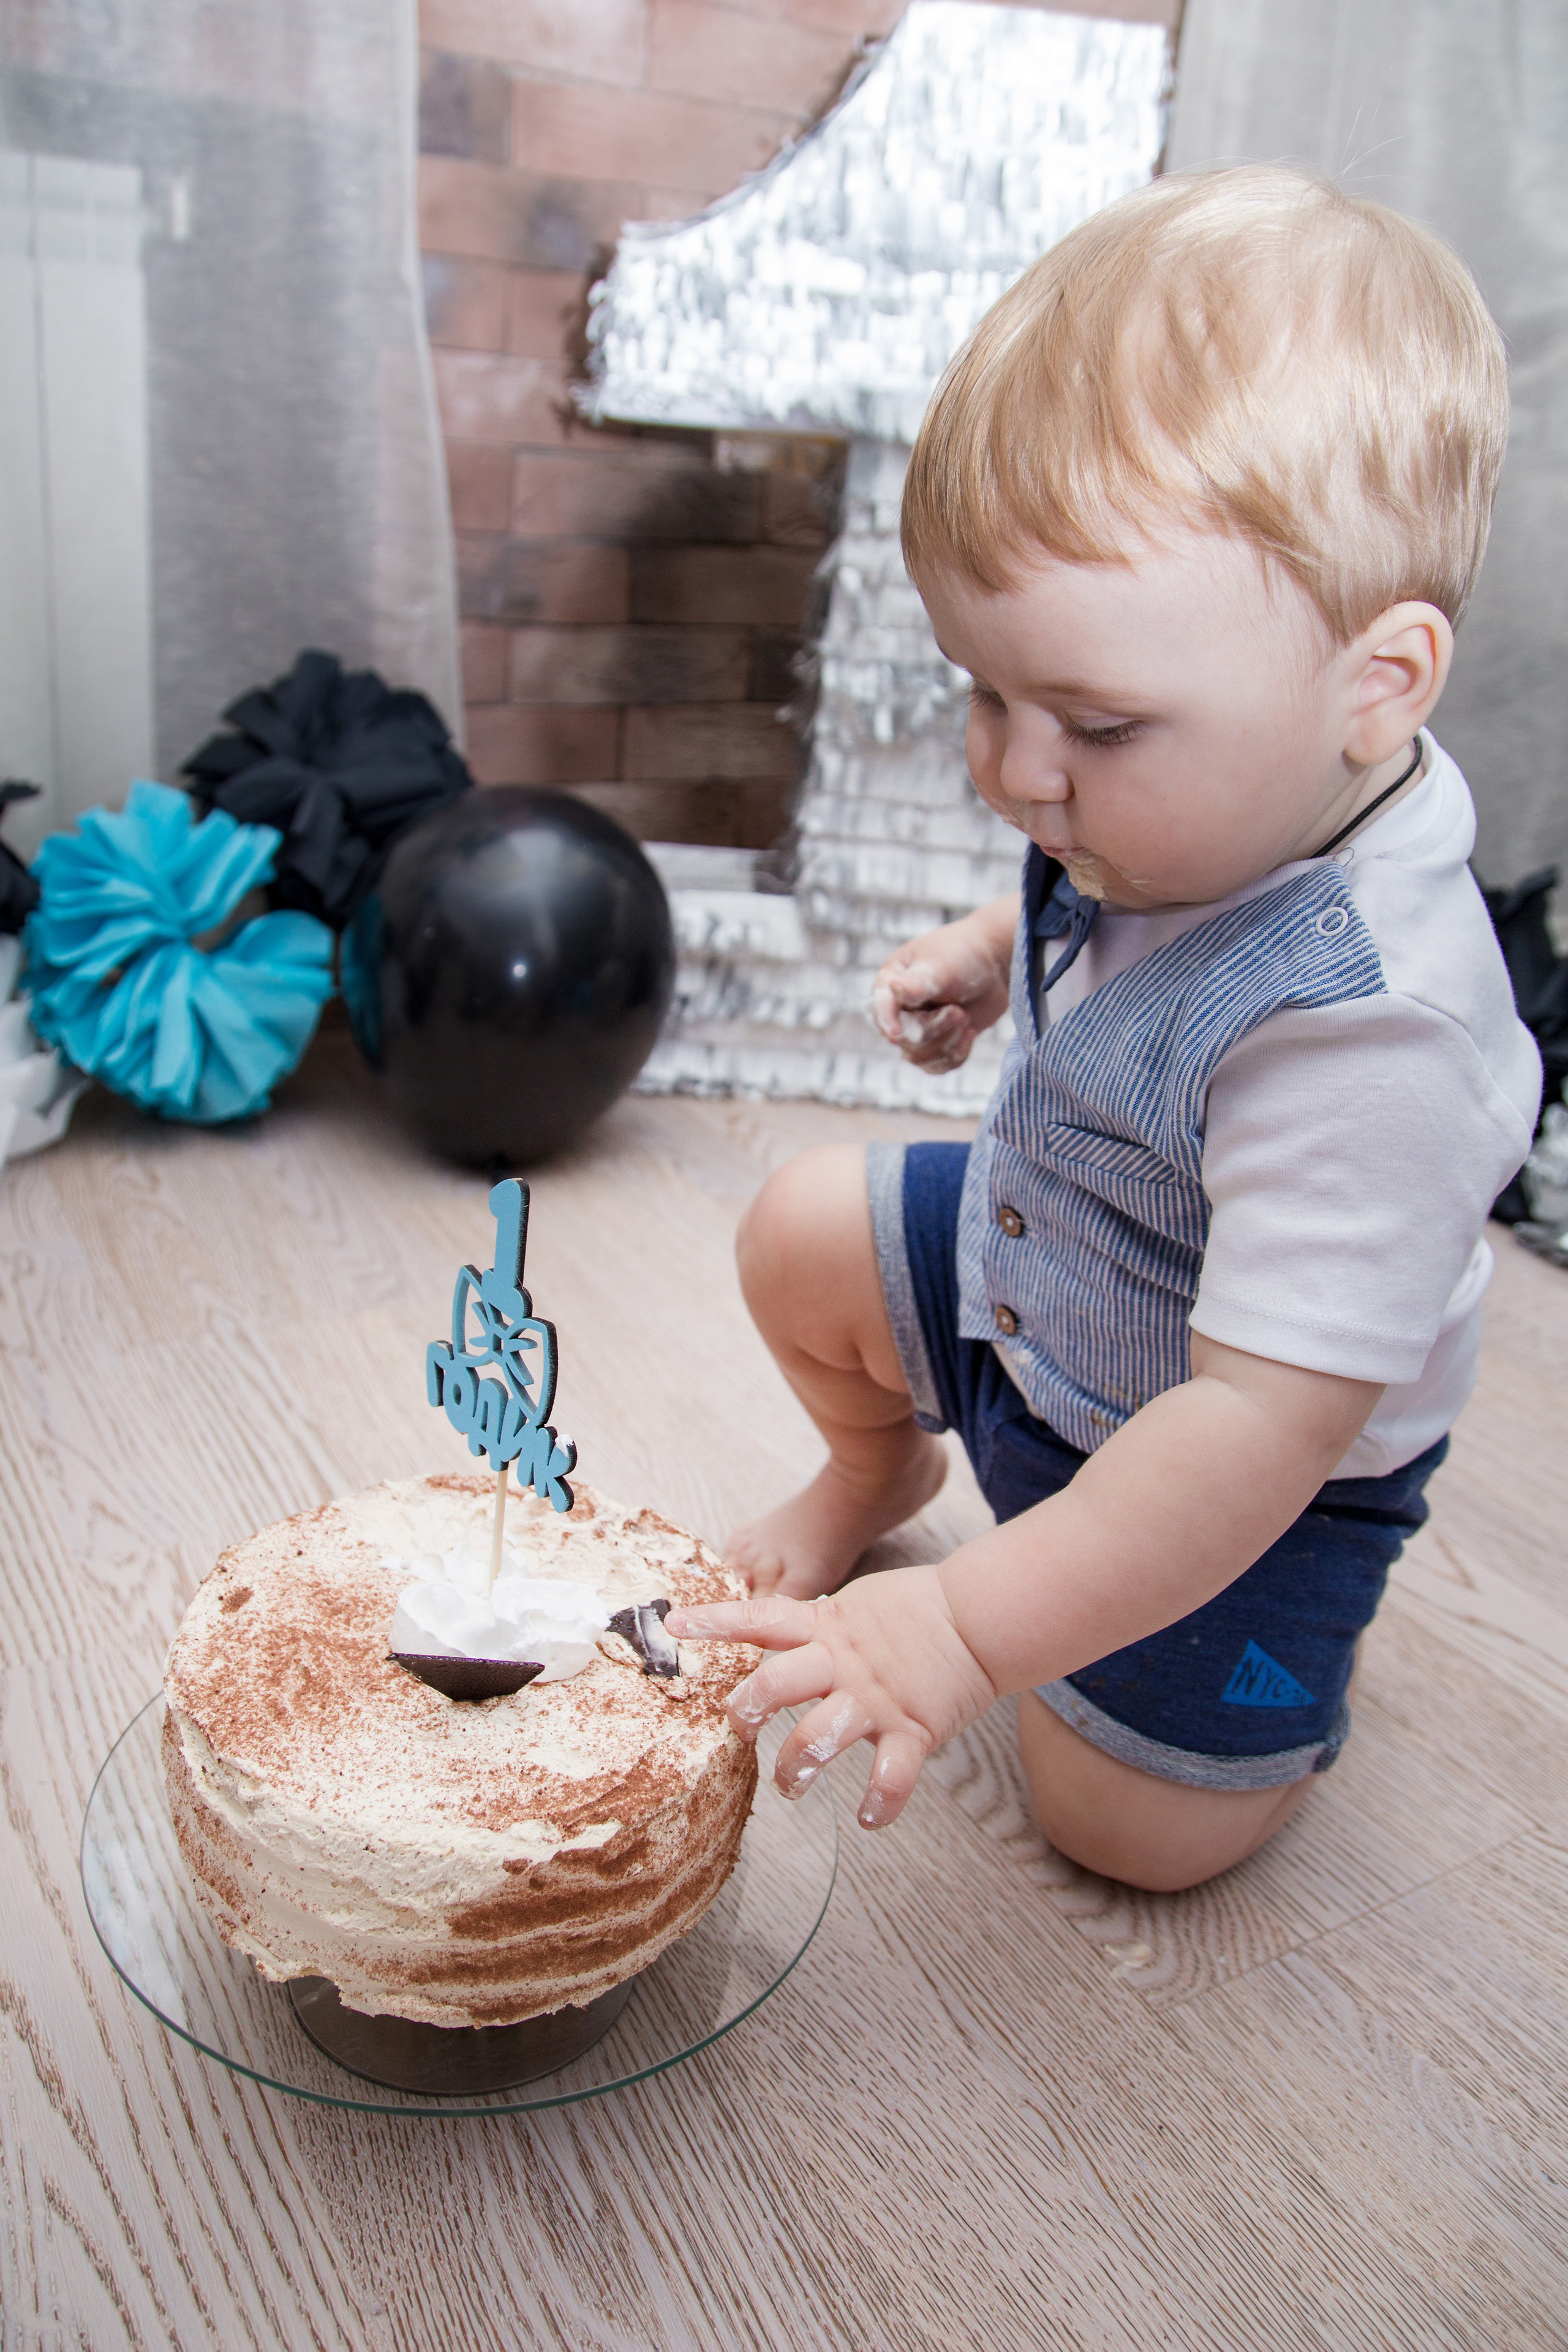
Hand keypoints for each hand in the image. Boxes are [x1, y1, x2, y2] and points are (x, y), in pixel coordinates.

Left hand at [666, 1567, 995, 1829]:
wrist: (977, 1617)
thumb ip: (814, 1624)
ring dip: (796, 1767)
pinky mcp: (914, 1728)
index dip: (717, 1621)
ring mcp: (876, 1698)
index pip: (761, 1619)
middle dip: (748, 1707)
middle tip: (739, 1728)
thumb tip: (771, 1634)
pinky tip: (869, 1819)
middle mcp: (843, 1663)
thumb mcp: (854, 1607)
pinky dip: (880, 1803)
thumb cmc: (913, 1612)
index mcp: (826, 1627)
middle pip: (777, 1681)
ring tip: (791, 1787)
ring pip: (819, 1735)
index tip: (675, 1624)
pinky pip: (892, 1775)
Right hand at [869, 901, 1014, 1073]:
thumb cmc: (964, 954)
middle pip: (902, 1039)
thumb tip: (894, 988)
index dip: (887, 1022)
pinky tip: (969, 1034)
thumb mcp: (942, 965)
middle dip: (933, 1029)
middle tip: (958, 1012)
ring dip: (946, 1043)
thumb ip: (919, 982)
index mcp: (890, 982)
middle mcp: (898, 1009)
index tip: (896, 1034)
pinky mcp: (937, 1043)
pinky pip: (937, 1065)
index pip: (879, 1007)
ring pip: (919, 1057)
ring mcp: (917, 1029)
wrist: (995, 964)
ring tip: (965, 1018)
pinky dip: (955, 1055)